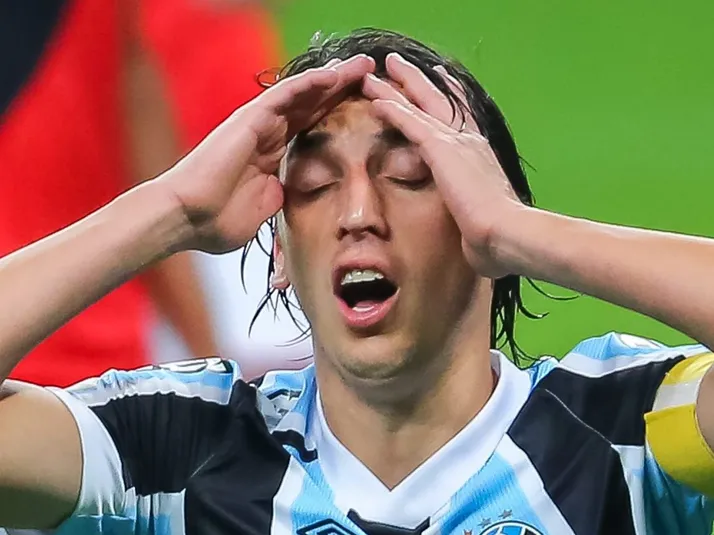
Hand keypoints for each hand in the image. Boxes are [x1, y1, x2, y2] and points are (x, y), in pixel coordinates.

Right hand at [155, 55, 374, 253]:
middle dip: (343, 90)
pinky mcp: (251, 118)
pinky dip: (310, 82)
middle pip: (312, 105)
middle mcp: (268, 134)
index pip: (312, 128)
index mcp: (272, 156)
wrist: (188, 219)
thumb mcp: (263, 210)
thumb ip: (280, 196)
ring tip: (363, 65)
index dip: (338, 116)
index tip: (367, 109)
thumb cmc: (217, 221)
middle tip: (372, 75)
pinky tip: (334, 74)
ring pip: (303, 93)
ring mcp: (259, 124)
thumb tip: (292, 193)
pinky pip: (285, 94)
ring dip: (334, 78)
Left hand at [362, 54, 522, 277]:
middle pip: (439, 101)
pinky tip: (375, 98)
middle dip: (416, 81)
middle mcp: (469, 142)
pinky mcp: (441, 150)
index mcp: (480, 156)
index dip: (448, 96)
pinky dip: (392, 108)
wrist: (506, 233)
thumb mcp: (484, 218)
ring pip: (420, 106)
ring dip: (396, 88)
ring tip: (375, 72)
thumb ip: (474, 215)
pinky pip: (410, 122)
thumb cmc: (498, 236)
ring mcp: (455, 143)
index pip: (461, 118)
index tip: (439, 77)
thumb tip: (475, 235)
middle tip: (397, 64)